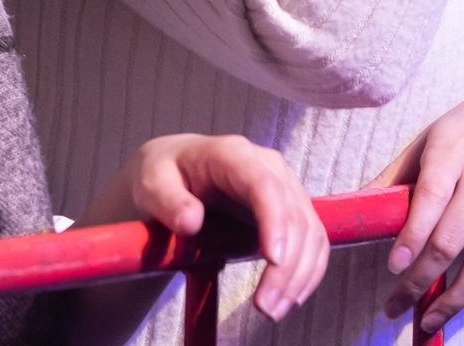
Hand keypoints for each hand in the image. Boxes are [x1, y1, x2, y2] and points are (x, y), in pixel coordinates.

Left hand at [83, 135, 329, 322]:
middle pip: (293, 214)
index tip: (274, 260)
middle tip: (266, 307)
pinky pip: (312, 240)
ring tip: (273, 310)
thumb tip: (191, 221)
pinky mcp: (291, 208)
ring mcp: (284, 186)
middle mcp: (268, 166)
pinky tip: (291, 297)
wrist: (177, 173)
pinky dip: (307, 270)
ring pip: (309, 230)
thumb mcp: (151, 184)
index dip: (275, 222)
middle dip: (287, 265)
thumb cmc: (163, 176)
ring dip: (300, 274)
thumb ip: (167, 200)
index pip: (264, 185)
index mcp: (232, 155)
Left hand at [370, 72, 463, 335]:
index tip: (393, 267)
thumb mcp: (432, 136)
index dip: (411, 237)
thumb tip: (358, 209)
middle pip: (453, 238)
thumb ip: (398, 174)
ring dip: (456, 296)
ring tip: (431, 318)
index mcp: (454, 150)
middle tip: (397, 306)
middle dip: (421, 280)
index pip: (430, 199)